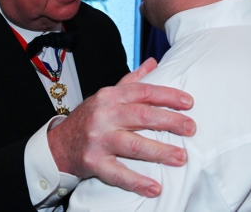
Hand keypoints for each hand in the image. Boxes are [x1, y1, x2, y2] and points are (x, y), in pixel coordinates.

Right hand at [48, 58, 195, 197]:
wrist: (58, 145)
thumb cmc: (89, 118)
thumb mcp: (107, 96)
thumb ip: (131, 81)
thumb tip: (153, 62)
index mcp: (110, 96)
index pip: (143, 92)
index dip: (168, 96)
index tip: (189, 103)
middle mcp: (104, 115)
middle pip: (142, 116)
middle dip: (170, 121)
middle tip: (191, 128)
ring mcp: (98, 139)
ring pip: (133, 144)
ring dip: (160, 152)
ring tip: (181, 157)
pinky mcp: (93, 162)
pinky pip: (118, 173)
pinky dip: (137, 181)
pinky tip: (155, 187)